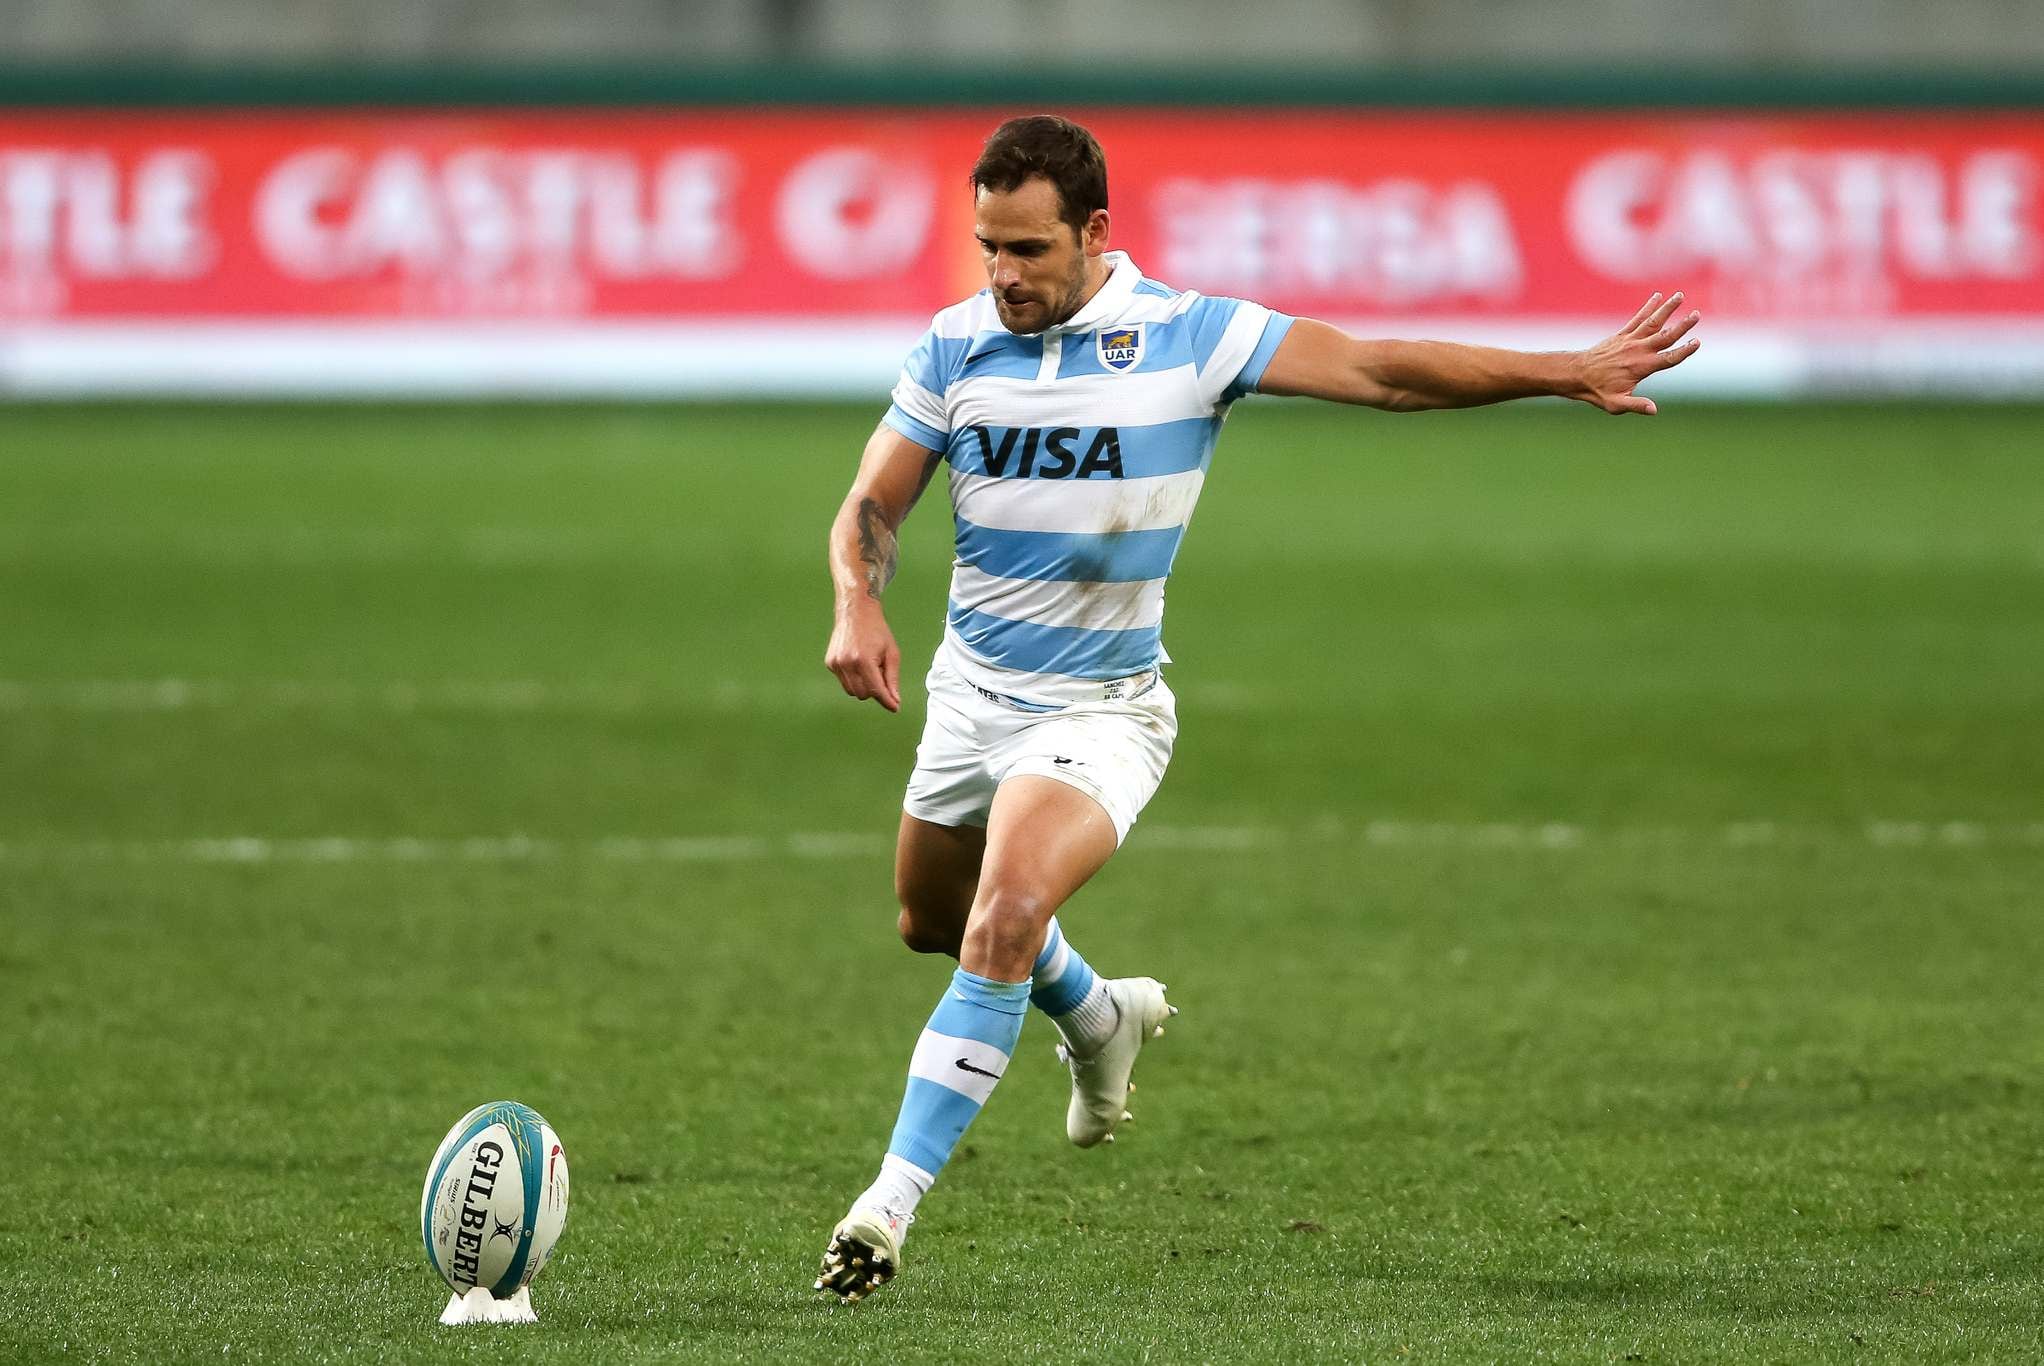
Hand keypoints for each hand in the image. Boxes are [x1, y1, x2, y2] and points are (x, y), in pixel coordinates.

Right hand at [825, 600, 902, 712]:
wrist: (856, 611)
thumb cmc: (877, 631)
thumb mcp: (892, 653)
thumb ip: (892, 679)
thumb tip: (894, 701)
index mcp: (864, 660)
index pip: (876, 690)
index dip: (886, 700)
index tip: (895, 708)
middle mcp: (847, 663)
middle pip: (863, 695)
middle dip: (874, 690)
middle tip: (880, 673)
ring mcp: (836, 664)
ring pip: (851, 691)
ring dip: (863, 686)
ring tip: (869, 666)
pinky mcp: (830, 663)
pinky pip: (844, 681)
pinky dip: (853, 678)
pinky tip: (857, 661)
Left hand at [1574, 291, 1701, 414]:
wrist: (1577, 374)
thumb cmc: (1597, 391)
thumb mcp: (1616, 404)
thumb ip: (1636, 405)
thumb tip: (1654, 409)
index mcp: (1641, 367)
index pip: (1668, 358)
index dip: (1684, 351)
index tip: (1697, 342)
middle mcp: (1638, 350)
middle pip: (1665, 336)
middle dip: (1682, 325)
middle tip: (1697, 314)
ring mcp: (1630, 340)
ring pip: (1653, 321)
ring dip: (1667, 308)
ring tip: (1680, 295)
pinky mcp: (1622, 335)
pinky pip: (1637, 319)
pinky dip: (1647, 307)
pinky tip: (1657, 296)